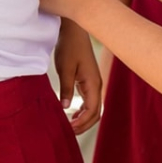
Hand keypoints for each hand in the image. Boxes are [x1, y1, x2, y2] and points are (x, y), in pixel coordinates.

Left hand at [54, 20, 101, 134]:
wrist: (74, 30)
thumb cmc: (69, 46)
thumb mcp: (65, 68)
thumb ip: (66, 88)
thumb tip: (64, 108)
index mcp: (93, 83)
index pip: (92, 111)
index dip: (81, 123)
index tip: (68, 129)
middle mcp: (97, 85)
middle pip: (96, 113)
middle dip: (84, 125)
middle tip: (68, 133)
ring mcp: (94, 82)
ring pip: (94, 108)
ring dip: (84, 119)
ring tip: (70, 126)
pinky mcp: (89, 79)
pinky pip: (89, 100)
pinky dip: (83, 110)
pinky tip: (72, 114)